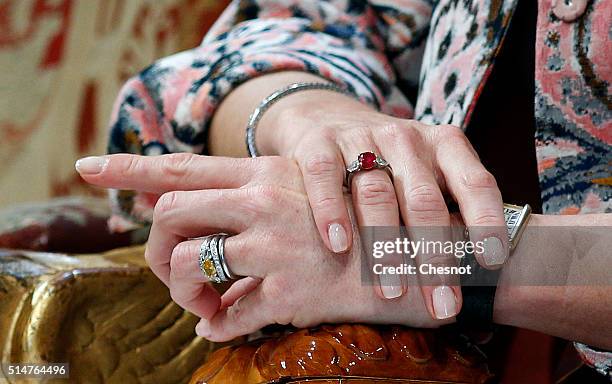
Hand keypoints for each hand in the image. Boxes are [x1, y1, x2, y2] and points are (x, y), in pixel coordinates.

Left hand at [77, 153, 447, 340]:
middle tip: (169, 268)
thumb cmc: (371, 224)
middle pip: (171, 213)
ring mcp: (273, 247)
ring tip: (202, 302)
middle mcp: (264, 202)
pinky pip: (228, 314)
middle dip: (156, 245)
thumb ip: (264, 204)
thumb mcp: (319, 197)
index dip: (131, 166)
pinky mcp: (288, 292)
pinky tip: (219, 326)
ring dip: (184, 291)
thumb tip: (218, 229)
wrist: (427, 255)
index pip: (185, 164)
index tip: (87, 166)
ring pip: (187, 266)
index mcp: (269, 174)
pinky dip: (216, 325)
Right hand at [258, 89, 507, 318]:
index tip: (490, 262)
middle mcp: (405, 139)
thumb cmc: (388, 160)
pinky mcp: (320, 144)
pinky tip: (338, 245)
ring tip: (392, 291)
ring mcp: (361, 139)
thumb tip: (477, 271)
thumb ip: (448, 206)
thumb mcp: (426, 169)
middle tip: (440, 304)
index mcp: (444, 145)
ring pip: (377, 194)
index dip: (486, 220)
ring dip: (386, 247)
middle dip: (434, 257)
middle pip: (424, 199)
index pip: (475, 181)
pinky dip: (331, 212)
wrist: (330, 116)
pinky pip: (325, 177)